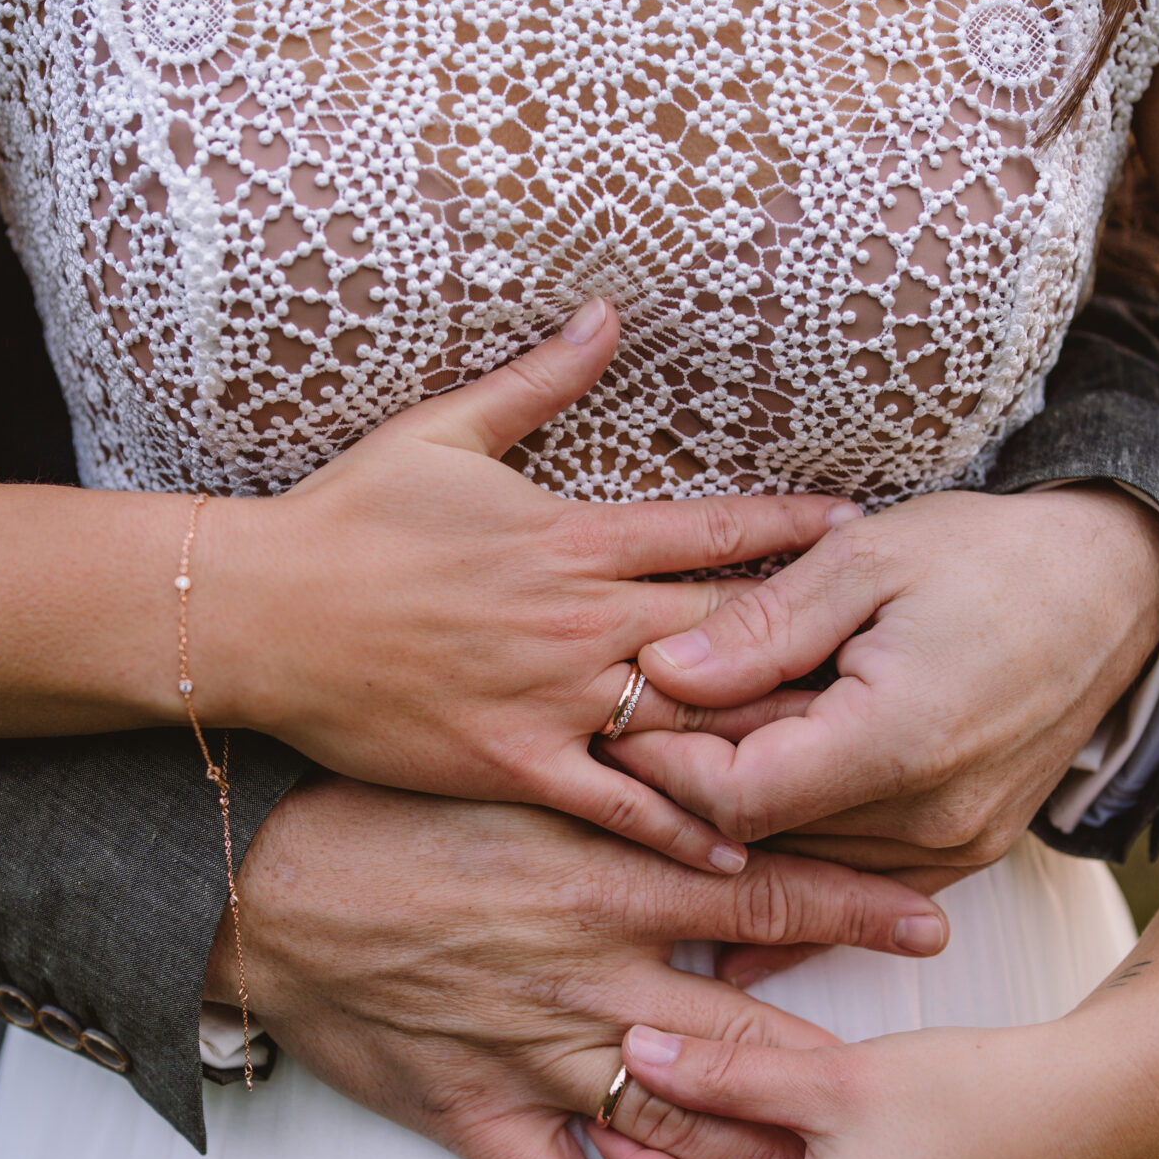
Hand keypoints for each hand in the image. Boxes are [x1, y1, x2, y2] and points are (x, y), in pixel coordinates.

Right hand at [204, 299, 854, 872]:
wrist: (263, 613)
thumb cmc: (350, 517)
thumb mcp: (444, 429)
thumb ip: (539, 378)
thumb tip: (606, 310)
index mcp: (574, 535)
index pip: (713, 530)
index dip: (794, 528)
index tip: (863, 530)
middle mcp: (581, 618)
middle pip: (729, 632)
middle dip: (814, 644)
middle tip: (895, 660)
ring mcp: (552, 697)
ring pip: (688, 721)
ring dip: (769, 737)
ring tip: (852, 757)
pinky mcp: (514, 762)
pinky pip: (616, 803)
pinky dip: (678, 826)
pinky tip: (742, 848)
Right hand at [206, 777, 947, 1158]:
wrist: (266, 888)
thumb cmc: (388, 814)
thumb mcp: (513, 779)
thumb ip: (611, 787)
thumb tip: (704, 774)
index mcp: (606, 882)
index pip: (763, 899)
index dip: (855, 912)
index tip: (933, 921)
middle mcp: (591, 977)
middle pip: (741, 1033)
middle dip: (833, 1063)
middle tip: (917, 1088)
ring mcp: (536, 1054)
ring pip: (670, 1127)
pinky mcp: (474, 1113)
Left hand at [611, 486, 1158, 940]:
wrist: (1110, 590)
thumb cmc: (988, 558)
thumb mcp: (864, 559)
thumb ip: (759, 627)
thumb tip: (661, 671)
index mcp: (898, 737)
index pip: (738, 795)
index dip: (667, 767)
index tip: (625, 722)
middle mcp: (930, 813)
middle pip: (764, 832)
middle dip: (693, 784)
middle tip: (640, 735)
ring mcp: (953, 844)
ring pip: (804, 860)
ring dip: (744, 818)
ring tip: (696, 761)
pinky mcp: (965, 852)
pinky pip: (859, 887)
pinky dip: (798, 877)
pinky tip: (735, 913)